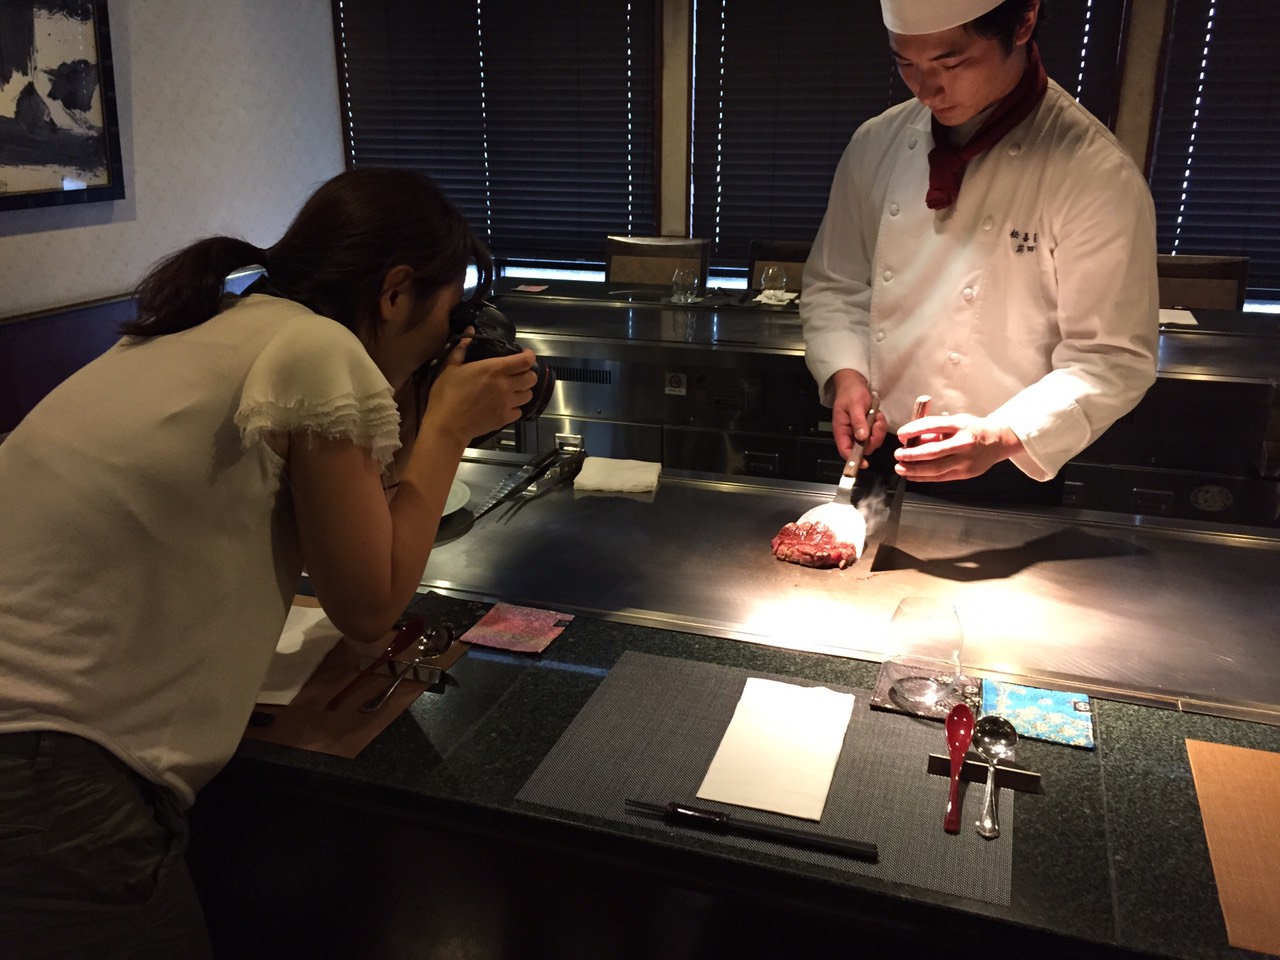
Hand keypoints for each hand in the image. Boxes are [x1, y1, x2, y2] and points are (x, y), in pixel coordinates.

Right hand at [422, 341, 537, 447]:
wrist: (447, 426)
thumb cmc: (446, 395)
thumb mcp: (450, 367)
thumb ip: (461, 348)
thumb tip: (469, 330)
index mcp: (493, 369)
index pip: (525, 360)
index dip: (529, 355)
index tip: (525, 354)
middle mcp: (505, 385)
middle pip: (531, 378)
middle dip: (527, 374)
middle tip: (518, 374)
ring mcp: (507, 403)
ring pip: (528, 395)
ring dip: (523, 391)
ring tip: (513, 390)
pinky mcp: (505, 419)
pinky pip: (520, 411)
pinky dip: (516, 408)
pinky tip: (506, 406)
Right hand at [830, 369, 886, 462]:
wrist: (855, 383)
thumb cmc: (850, 393)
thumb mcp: (854, 405)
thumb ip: (858, 422)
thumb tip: (862, 438)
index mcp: (842, 431)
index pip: (845, 451)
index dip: (854, 459)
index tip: (865, 463)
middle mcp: (850, 434)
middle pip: (863, 448)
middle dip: (873, 439)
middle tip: (876, 425)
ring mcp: (860, 431)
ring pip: (873, 441)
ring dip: (878, 430)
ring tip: (876, 416)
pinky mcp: (868, 427)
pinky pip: (878, 433)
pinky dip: (880, 425)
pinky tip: (877, 414)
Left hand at [894, 413, 1022, 481]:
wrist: (998, 441)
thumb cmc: (973, 429)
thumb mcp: (956, 421)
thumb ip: (936, 428)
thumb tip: (913, 438)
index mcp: (960, 425)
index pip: (932, 426)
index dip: (913, 430)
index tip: (900, 435)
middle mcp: (964, 443)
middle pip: (932, 451)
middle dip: (911, 454)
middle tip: (897, 454)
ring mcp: (966, 460)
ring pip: (935, 468)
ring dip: (914, 469)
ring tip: (900, 468)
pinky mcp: (966, 473)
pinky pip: (940, 477)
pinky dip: (923, 477)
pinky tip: (912, 476)